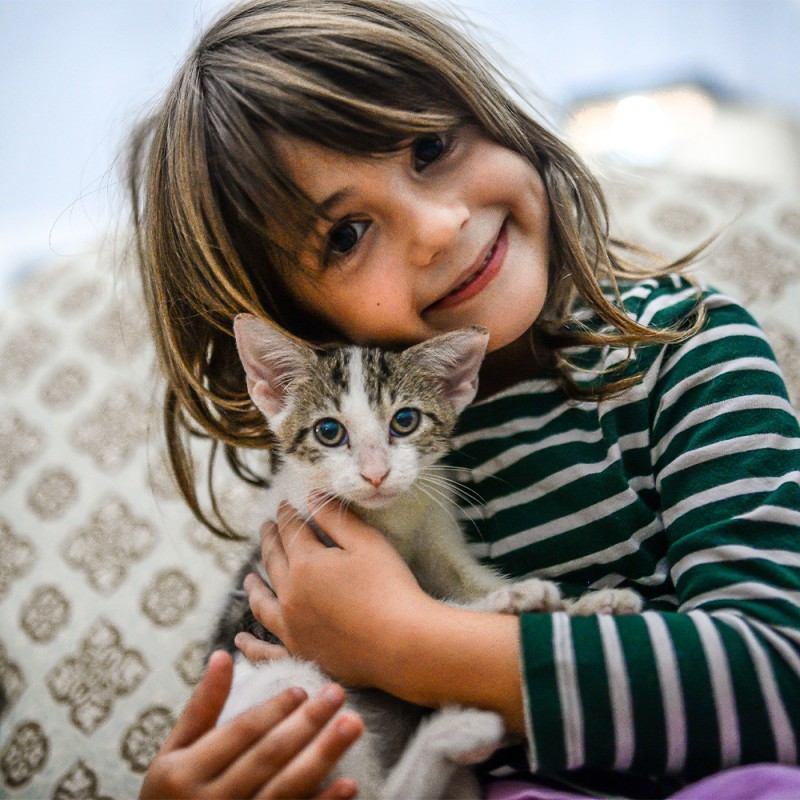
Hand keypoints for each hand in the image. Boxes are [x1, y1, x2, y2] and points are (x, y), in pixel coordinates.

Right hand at [139, 650, 362, 798]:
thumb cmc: (171, 793)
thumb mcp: (174, 751)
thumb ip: (201, 706)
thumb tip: (223, 655)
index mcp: (185, 773)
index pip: (240, 734)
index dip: (272, 710)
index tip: (302, 688)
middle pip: (268, 757)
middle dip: (307, 724)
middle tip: (337, 694)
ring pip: (287, 789)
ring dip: (323, 756)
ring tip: (352, 725)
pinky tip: (349, 783)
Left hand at [243, 500, 436, 688]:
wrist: (404, 643)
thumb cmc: (390, 588)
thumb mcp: (367, 543)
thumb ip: (335, 518)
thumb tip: (310, 497)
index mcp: (305, 565)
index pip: (290, 532)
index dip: (287, 515)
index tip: (284, 504)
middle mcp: (290, 596)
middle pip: (273, 562)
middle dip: (269, 541)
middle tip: (266, 528)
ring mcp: (292, 629)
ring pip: (262, 604)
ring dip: (254, 588)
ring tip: (249, 579)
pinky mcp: (301, 655)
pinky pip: (265, 652)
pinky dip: (250, 646)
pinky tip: (241, 641)